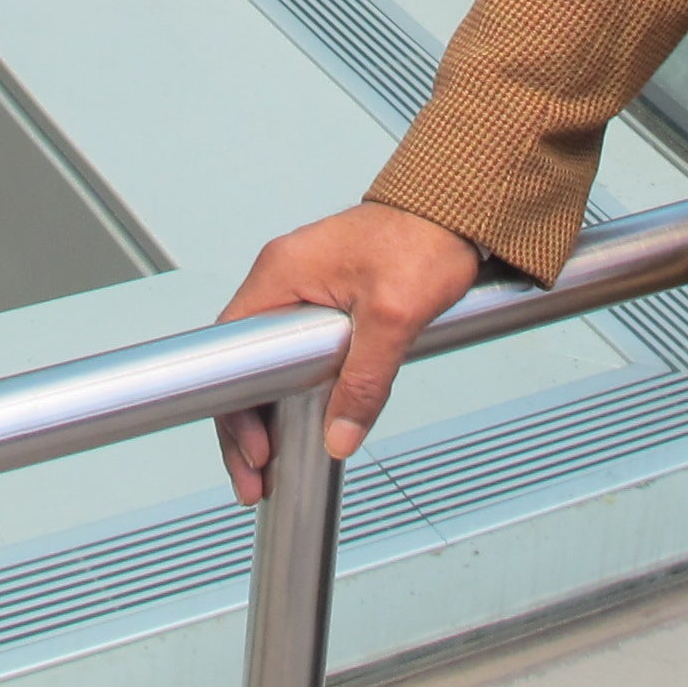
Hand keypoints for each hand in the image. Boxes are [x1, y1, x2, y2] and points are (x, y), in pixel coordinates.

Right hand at [209, 203, 482, 504]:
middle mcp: (282, 278)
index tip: (255, 452)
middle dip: (244, 425)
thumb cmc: (424, 237)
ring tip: (269, 461)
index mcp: (282, 273)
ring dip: (266, 411)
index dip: (238, 408)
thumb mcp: (394, 317)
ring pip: (264, 360)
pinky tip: (296, 420)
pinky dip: (289, 389)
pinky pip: (291, 349)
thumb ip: (365, 380)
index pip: (233, 351)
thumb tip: (341, 433)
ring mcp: (301, 287)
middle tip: (256, 477)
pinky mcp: (323, 297)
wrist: (454, 209)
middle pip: (241, 362)